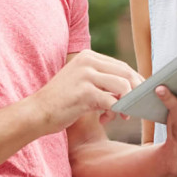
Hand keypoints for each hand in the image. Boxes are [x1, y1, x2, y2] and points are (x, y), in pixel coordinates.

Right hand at [30, 50, 144, 134]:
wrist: (36, 113)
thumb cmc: (62, 102)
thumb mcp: (83, 83)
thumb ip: (104, 81)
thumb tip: (133, 88)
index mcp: (89, 56)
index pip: (122, 66)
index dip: (135, 82)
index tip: (140, 97)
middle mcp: (88, 61)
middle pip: (126, 73)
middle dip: (136, 93)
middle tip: (135, 109)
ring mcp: (86, 75)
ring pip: (123, 86)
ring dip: (127, 104)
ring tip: (121, 116)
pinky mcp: (85, 92)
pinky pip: (112, 102)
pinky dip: (115, 113)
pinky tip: (104, 120)